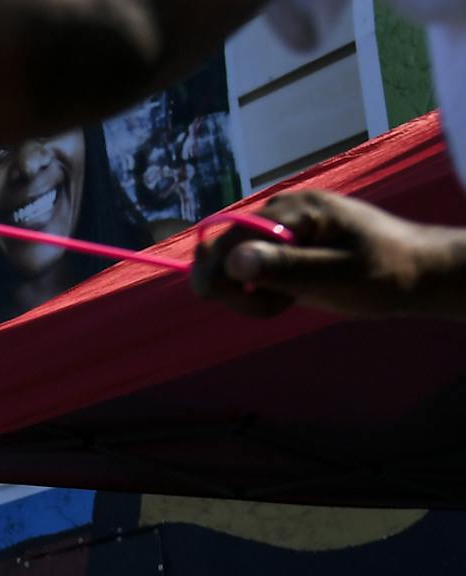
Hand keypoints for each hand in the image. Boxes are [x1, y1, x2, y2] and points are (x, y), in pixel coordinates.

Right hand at [191, 191, 465, 319]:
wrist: (416, 273)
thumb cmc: (385, 273)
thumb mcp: (337, 275)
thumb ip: (286, 267)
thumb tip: (232, 262)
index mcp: (294, 209)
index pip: (226, 241)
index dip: (223, 279)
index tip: (258, 306)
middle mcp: (278, 213)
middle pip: (218, 254)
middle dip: (235, 291)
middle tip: (279, 305)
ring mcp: (277, 231)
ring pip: (226, 267)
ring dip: (247, 296)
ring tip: (289, 300)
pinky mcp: (278, 249)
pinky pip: (243, 274)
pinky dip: (257, 294)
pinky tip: (289, 296)